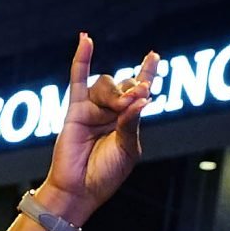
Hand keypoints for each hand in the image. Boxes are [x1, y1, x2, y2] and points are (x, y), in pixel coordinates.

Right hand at [37, 36, 158, 221]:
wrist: (79, 190)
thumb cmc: (105, 175)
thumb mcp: (128, 149)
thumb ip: (132, 122)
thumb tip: (140, 98)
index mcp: (127, 121)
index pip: (138, 91)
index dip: (146, 73)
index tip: (154, 56)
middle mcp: (110, 112)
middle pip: (123, 85)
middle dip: (131, 91)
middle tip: (134, 102)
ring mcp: (93, 110)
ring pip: (106, 84)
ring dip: (114, 93)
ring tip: (116, 110)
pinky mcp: (75, 110)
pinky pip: (78, 80)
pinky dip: (81, 59)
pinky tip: (85, 40)